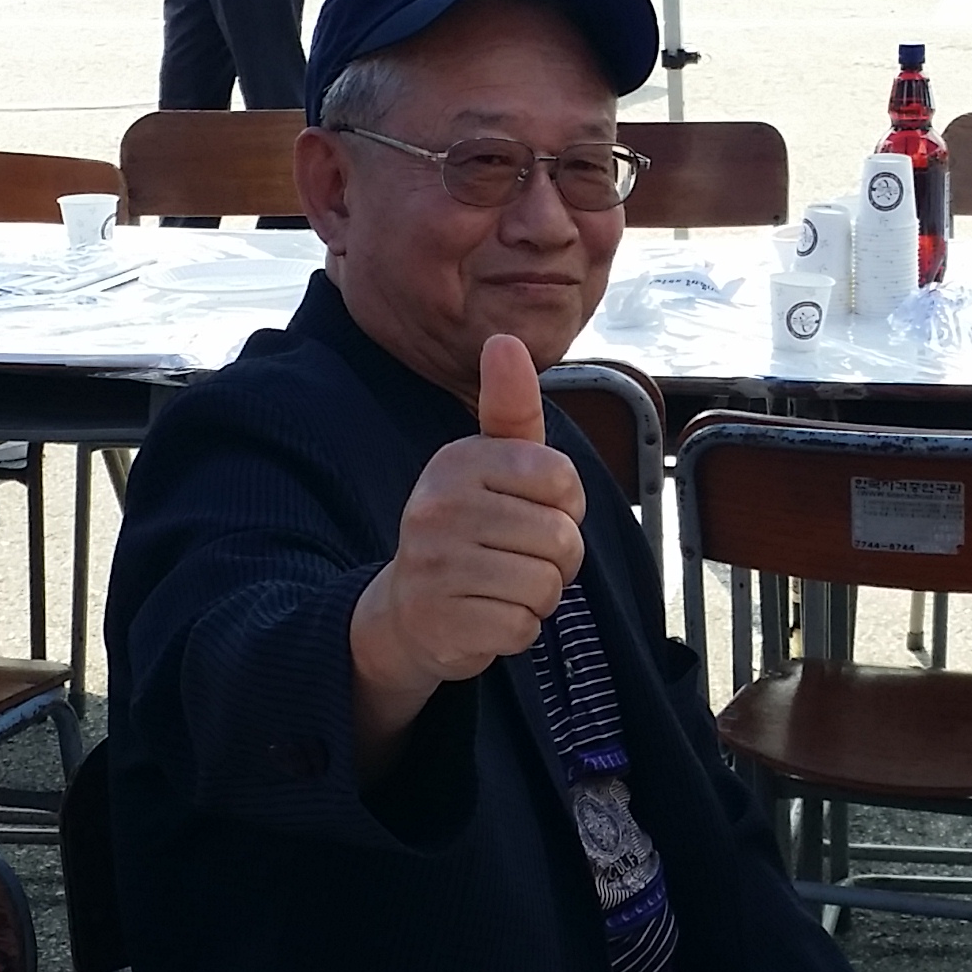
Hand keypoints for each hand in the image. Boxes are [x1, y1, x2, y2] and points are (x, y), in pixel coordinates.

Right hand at [352, 335, 585, 700]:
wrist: (407, 611)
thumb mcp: (492, 466)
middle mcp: (439, 506)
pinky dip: (517, 629)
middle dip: (556, 559)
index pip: (562, 479)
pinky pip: (523, 627)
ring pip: (546, 585)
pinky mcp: (442, 621)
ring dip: (538, 596)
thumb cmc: (468, 530)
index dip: (565, 505)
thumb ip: (511, 410)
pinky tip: (485, 616)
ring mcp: (436, 566)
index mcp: (458, 461)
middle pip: (561, 537)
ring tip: (501, 586)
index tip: (532, 511)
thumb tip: (505, 341)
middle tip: (516, 558)